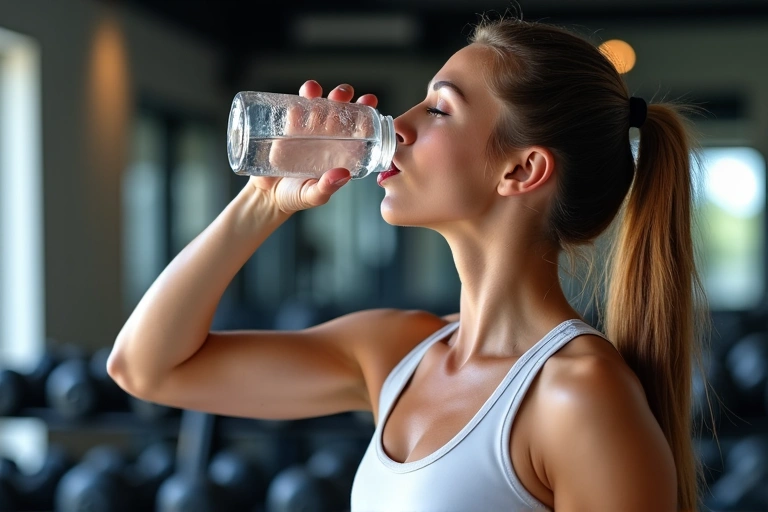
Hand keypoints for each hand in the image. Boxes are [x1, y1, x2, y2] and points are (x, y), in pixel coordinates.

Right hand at [248, 81, 378, 214]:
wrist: (267, 196)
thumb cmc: (295, 197)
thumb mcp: (313, 196)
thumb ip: (327, 188)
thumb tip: (343, 174)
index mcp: (340, 152)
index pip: (358, 128)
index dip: (366, 113)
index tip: (369, 101)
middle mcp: (327, 137)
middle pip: (339, 110)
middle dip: (343, 96)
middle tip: (341, 96)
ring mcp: (308, 131)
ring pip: (318, 104)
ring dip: (320, 93)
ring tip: (315, 92)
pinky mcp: (289, 128)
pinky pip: (296, 108)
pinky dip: (301, 98)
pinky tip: (303, 95)